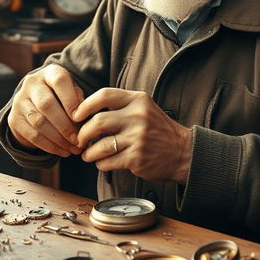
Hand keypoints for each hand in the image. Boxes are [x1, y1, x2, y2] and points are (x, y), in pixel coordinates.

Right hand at [8, 64, 83, 156]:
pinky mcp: (14, 119)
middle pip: (46, 104)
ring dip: (58, 139)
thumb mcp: (72, 91)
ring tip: (73, 149)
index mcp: (50, 72)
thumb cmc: (62, 95)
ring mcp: (20, 101)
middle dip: (65, 125)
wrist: (35, 100)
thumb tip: (85, 118)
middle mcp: (32, 83)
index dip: (70, 100)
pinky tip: (62, 151)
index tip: (80, 118)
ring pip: (38, 122)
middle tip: (78, 140)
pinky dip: (49, 146)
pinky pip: (32, 135)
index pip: (59, 81)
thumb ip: (79, 101)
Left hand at [73, 88, 192, 183]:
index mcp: (138, 100)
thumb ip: (120, 105)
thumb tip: (86, 111)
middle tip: (80, 140)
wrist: (182, 152)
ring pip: (99, 146)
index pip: (104, 95)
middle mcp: (137, 116)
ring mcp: (137, 138)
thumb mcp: (144, 108)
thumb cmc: (157, 129)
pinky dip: (100, 164)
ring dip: (89, 153)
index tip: (76, 115)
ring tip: (88, 154)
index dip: (85, 105)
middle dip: (83, 133)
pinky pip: (107, 162)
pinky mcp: (136, 158)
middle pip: (97, 122)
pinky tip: (103, 162)